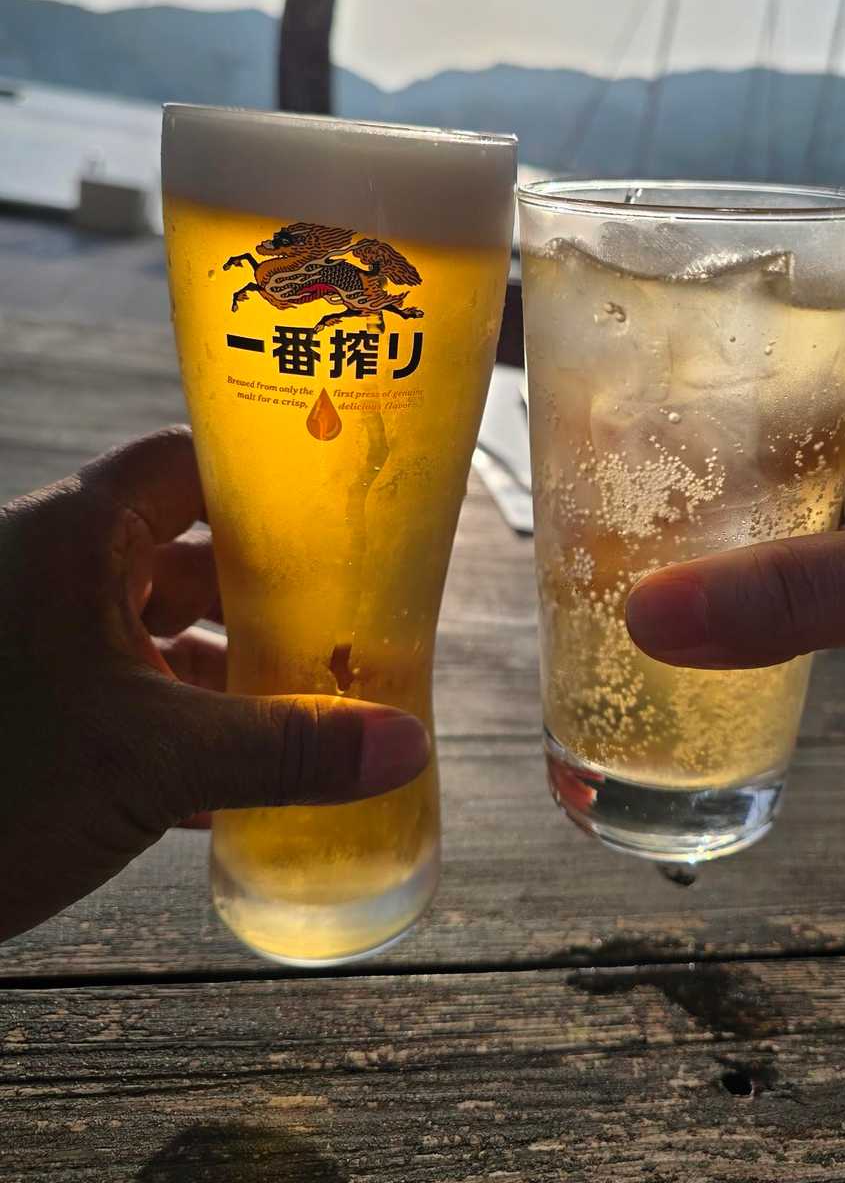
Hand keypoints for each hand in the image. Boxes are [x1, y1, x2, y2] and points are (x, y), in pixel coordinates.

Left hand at [0, 428, 429, 943]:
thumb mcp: (152, 763)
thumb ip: (285, 749)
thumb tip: (406, 745)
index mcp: (76, 536)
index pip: (189, 466)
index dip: (268, 486)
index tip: (343, 519)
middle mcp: (54, 569)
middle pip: (189, 552)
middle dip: (268, 598)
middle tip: (350, 628)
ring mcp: (38, 638)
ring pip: (159, 630)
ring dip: (230, 672)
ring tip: (311, 710)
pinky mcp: (28, 704)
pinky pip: (127, 692)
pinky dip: (185, 725)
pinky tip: (240, 779)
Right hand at [626, 334, 844, 734]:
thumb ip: (799, 595)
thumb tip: (647, 618)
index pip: (768, 351)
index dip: (681, 380)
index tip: (596, 417)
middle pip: (764, 425)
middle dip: (684, 462)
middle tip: (590, 497)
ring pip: (787, 494)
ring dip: (721, 524)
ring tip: (630, 553)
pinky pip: (818, 552)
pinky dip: (765, 575)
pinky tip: (721, 607)